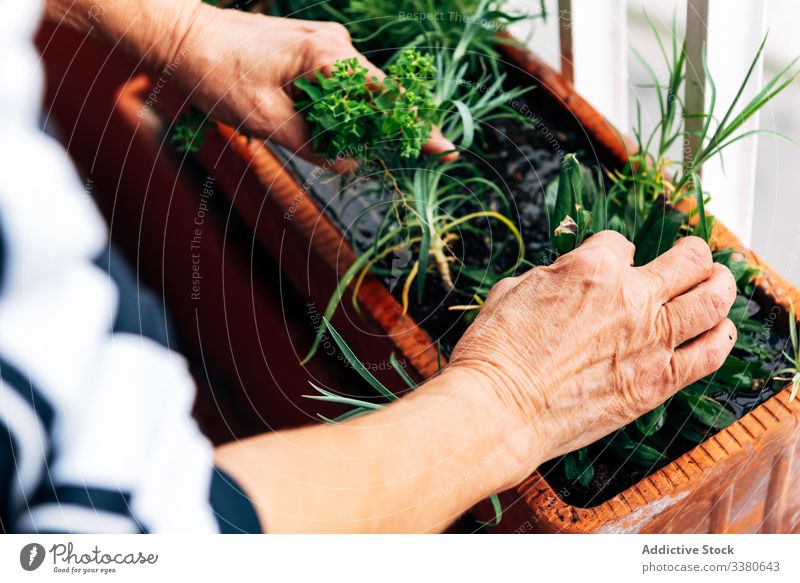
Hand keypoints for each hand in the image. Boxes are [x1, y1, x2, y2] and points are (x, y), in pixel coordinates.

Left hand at [168, 4, 455, 167]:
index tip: (445, 149)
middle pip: (378, 94)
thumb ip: (313, 146)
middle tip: (383, 156)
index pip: (388, 97)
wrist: (183, 40)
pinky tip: (319, 125)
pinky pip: (338, 84)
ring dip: (353, 122)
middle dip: (384, 129)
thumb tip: (349, 164)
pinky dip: (337, 109)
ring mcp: (323, 45)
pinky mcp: (309, 51)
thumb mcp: (266, 121)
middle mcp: (334, 45)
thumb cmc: (219, 75)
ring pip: (357, 91)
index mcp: (329, 57)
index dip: (416, 127)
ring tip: (328, 141)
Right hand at [447, 232, 736, 483]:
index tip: (615, 263)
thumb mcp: (513, 291)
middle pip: (689, 260)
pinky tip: (720, 332)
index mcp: (591, 267)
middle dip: (693, 254)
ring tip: (720, 285)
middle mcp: (631, 296)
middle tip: (693, 258)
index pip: (621, 243)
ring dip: (721, 286)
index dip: (616, 251)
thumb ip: (553, 278)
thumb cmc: (495, 351)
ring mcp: (650, 339)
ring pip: (712, 300)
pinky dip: (721, 338)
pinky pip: (710, 354)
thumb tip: (565, 279)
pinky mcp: (658, 382)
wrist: (501, 408)